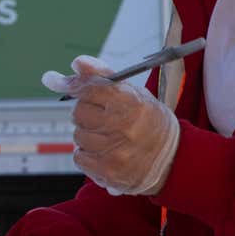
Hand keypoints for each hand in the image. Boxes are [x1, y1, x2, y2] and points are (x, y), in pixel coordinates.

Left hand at [44, 55, 179, 195]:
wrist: (172, 158)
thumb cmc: (147, 120)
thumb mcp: (132, 92)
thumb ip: (102, 76)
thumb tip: (76, 62)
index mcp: (132, 102)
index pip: (89, 89)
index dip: (76, 87)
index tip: (62, 83)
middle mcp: (124, 127)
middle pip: (78, 113)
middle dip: (86, 114)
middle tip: (104, 118)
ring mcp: (116, 152)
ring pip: (77, 136)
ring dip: (88, 136)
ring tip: (110, 138)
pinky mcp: (109, 172)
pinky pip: (79, 157)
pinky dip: (88, 155)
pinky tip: (106, 152)